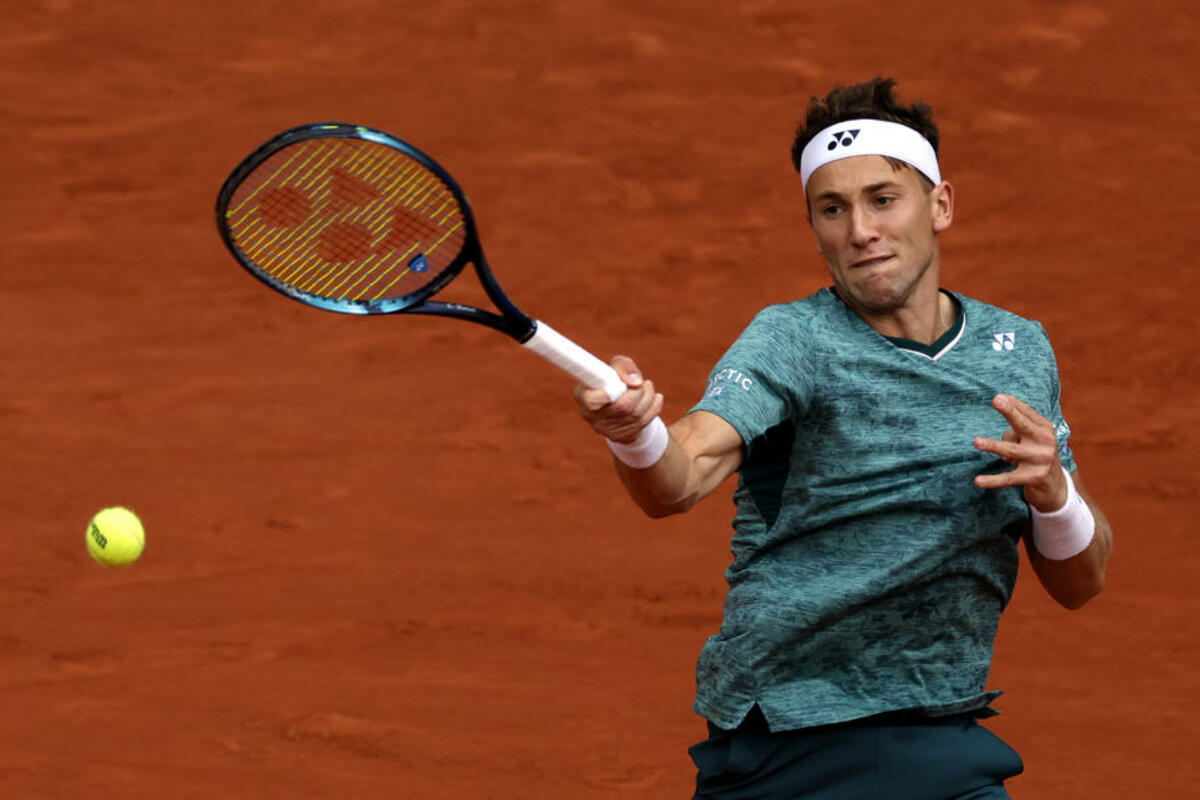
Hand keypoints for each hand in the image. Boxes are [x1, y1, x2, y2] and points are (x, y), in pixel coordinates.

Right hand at [574, 355, 663, 443]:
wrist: (617, 404)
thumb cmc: (613, 380)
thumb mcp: (615, 367)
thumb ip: (623, 366)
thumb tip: (636, 382)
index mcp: (583, 395)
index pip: (592, 400)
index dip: (608, 394)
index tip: (620, 385)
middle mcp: (591, 415)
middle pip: (623, 407)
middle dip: (638, 392)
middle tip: (641, 383)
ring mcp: (605, 429)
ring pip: (636, 415)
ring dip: (648, 397)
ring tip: (648, 386)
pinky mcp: (620, 437)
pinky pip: (643, 423)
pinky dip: (654, 408)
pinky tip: (657, 398)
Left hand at [972, 394, 1067, 511]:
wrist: (1055, 485)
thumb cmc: (1035, 454)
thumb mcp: (1030, 440)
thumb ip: (1015, 432)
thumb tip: (1001, 440)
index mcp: (1044, 428)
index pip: (1026, 413)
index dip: (1012, 405)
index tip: (998, 397)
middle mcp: (1045, 442)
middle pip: (1023, 425)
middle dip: (1010, 413)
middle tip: (996, 401)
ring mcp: (1040, 460)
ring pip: (1012, 450)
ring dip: (994, 446)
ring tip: (976, 442)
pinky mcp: (1033, 478)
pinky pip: (1009, 478)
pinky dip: (993, 480)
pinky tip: (978, 481)